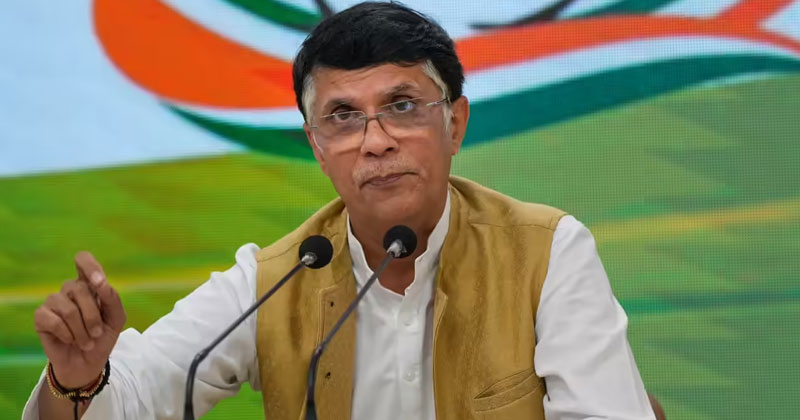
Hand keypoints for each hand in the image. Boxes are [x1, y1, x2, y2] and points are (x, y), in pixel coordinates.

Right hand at [34, 251, 125, 388]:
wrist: (88, 363)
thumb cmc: (102, 338)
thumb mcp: (116, 319)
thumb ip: (112, 299)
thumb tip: (102, 283)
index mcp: (89, 284)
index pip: (83, 260)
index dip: (89, 266)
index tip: (99, 282)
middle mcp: (70, 289)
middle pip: (80, 288)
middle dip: (93, 316)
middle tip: (97, 333)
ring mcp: (54, 301)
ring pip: (68, 308)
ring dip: (81, 330)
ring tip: (85, 341)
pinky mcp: (41, 316)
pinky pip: (54, 321)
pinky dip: (67, 335)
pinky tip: (69, 340)